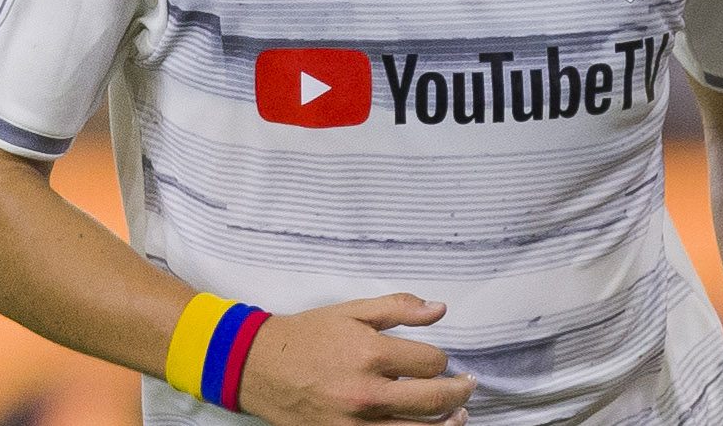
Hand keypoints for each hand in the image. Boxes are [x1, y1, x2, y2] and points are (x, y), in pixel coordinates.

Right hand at [235, 294, 475, 424]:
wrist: (255, 366)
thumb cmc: (305, 336)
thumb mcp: (352, 311)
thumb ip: (399, 309)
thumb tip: (440, 309)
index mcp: (371, 355)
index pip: (432, 363)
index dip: (441, 361)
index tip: (436, 361)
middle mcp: (366, 392)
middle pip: (434, 400)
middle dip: (459, 392)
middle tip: (468, 387)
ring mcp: (353, 422)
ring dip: (445, 424)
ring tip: (458, 416)